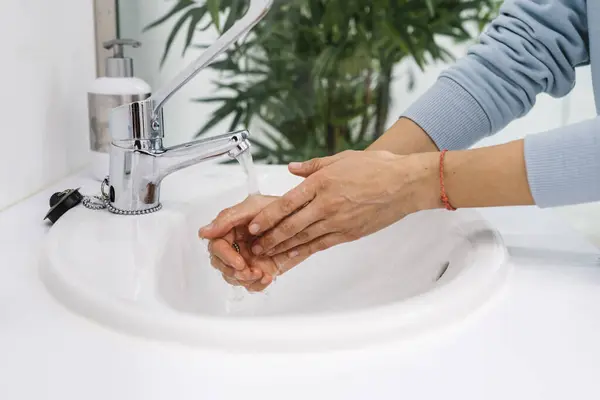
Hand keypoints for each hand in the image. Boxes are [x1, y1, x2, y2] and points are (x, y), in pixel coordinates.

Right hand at [199, 194, 311, 291]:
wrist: (309, 219)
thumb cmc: (283, 207)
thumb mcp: (255, 207)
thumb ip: (229, 218)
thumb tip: (204, 232)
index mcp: (231, 229)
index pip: (216, 245)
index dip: (224, 256)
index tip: (238, 262)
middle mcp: (236, 244)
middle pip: (220, 264)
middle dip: (233, 271)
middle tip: (249, 271)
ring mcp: (248, 258)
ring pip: (233, 277)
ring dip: (244, 279)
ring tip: (261, 274)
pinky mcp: (261, 270)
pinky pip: (251, 284)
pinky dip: (257, 285)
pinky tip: (267, 277)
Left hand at [243, 150, 439, 257]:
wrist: (404, 183)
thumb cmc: (376, 167)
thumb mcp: (341, 158)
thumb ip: (312, 166)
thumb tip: (291, 169)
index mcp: (322, 182)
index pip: (287, 202)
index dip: (267, 217)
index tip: (253, 225)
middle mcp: (326, 204)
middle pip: (291, 224)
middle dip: (270, 237)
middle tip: (254, 246)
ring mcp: (338, 221)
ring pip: (304, 238)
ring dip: (283, 247)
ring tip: (267, 254)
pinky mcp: (349, 233)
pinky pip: (322, 245)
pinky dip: (305, 252)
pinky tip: (293, 257)